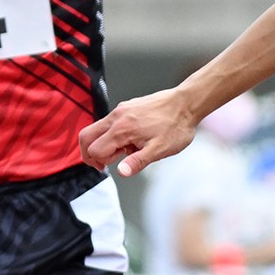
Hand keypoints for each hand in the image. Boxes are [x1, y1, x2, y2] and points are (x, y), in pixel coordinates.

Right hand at [79, 88, 197, 178]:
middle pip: (86, 137)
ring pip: (97, 129)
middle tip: (109, 161)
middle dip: (91, 153)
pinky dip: (113, 134)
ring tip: (128, 149)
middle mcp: (117, 117)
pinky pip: (110, 122)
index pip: (94, 150)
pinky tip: (133, 138)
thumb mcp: (160, 150)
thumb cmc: (176, 125)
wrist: (188, 102)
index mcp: (121, 129)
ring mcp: (121, 109)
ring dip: (104, 143)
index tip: (113, 166)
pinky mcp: (127, 106)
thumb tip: (120, 172)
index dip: (101, 163)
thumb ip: (138, 162)